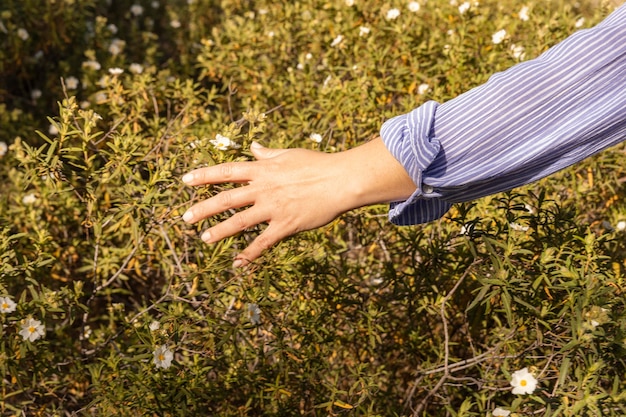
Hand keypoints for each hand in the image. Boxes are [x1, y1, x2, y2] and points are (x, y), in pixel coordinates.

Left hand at [182, 138, 415, 266]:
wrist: (340, 180)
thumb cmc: (317, 164)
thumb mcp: (289, 154)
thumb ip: (268, 153)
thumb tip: (254, 147)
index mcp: (263, 170)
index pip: (226, 172)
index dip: (204, 176)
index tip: (185, 180)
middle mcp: (263, 189)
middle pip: (226, 199)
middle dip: (204, 208)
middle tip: (185, 217)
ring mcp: (273, 208)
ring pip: (240, 222)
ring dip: (220, 231)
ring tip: (205, 239)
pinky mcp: (286, 225)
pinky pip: (263, 242)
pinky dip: (249, 254)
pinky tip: (237, 264)